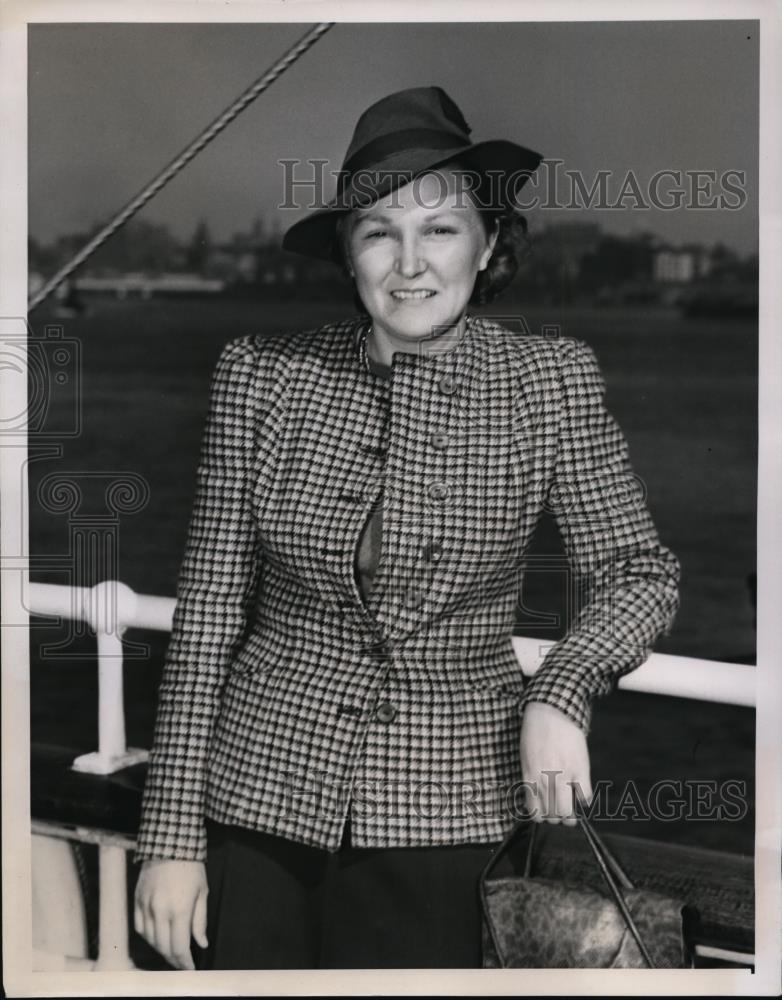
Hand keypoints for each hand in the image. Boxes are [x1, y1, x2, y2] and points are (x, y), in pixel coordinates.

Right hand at [134, 859, 207, 969]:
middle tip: (182, 962)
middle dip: (174, 959)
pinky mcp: (137, 900)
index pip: (179, 947)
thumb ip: (200, 921)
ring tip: (172, 951)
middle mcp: (160, 911)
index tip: (191, 967)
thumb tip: (201, 943)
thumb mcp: (202, 891)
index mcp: (179, 909)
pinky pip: (140, 927)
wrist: (169, 842)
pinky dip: (148, 937)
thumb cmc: (191, 865)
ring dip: (161, 949)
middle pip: (163, 947)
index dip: (185, 962)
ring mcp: (146, 906)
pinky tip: (157, 937)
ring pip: (150, 940)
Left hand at [519, 702, 592, 825]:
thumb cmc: (535, 731)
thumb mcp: (525, 757)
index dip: (541, 816)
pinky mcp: (580, 769)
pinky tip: (582, 790)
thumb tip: (536, 797)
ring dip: (570, 815)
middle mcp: (545, 781)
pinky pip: (585, 796)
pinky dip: (585, 797)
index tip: (546, 813)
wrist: (551, 711)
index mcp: (530, 778)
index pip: (534, 812)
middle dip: (556, 818)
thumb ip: (530, 778)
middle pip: (552, 816)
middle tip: (560, 811)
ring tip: (571, 807)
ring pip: (567, 812)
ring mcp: (563, 776)